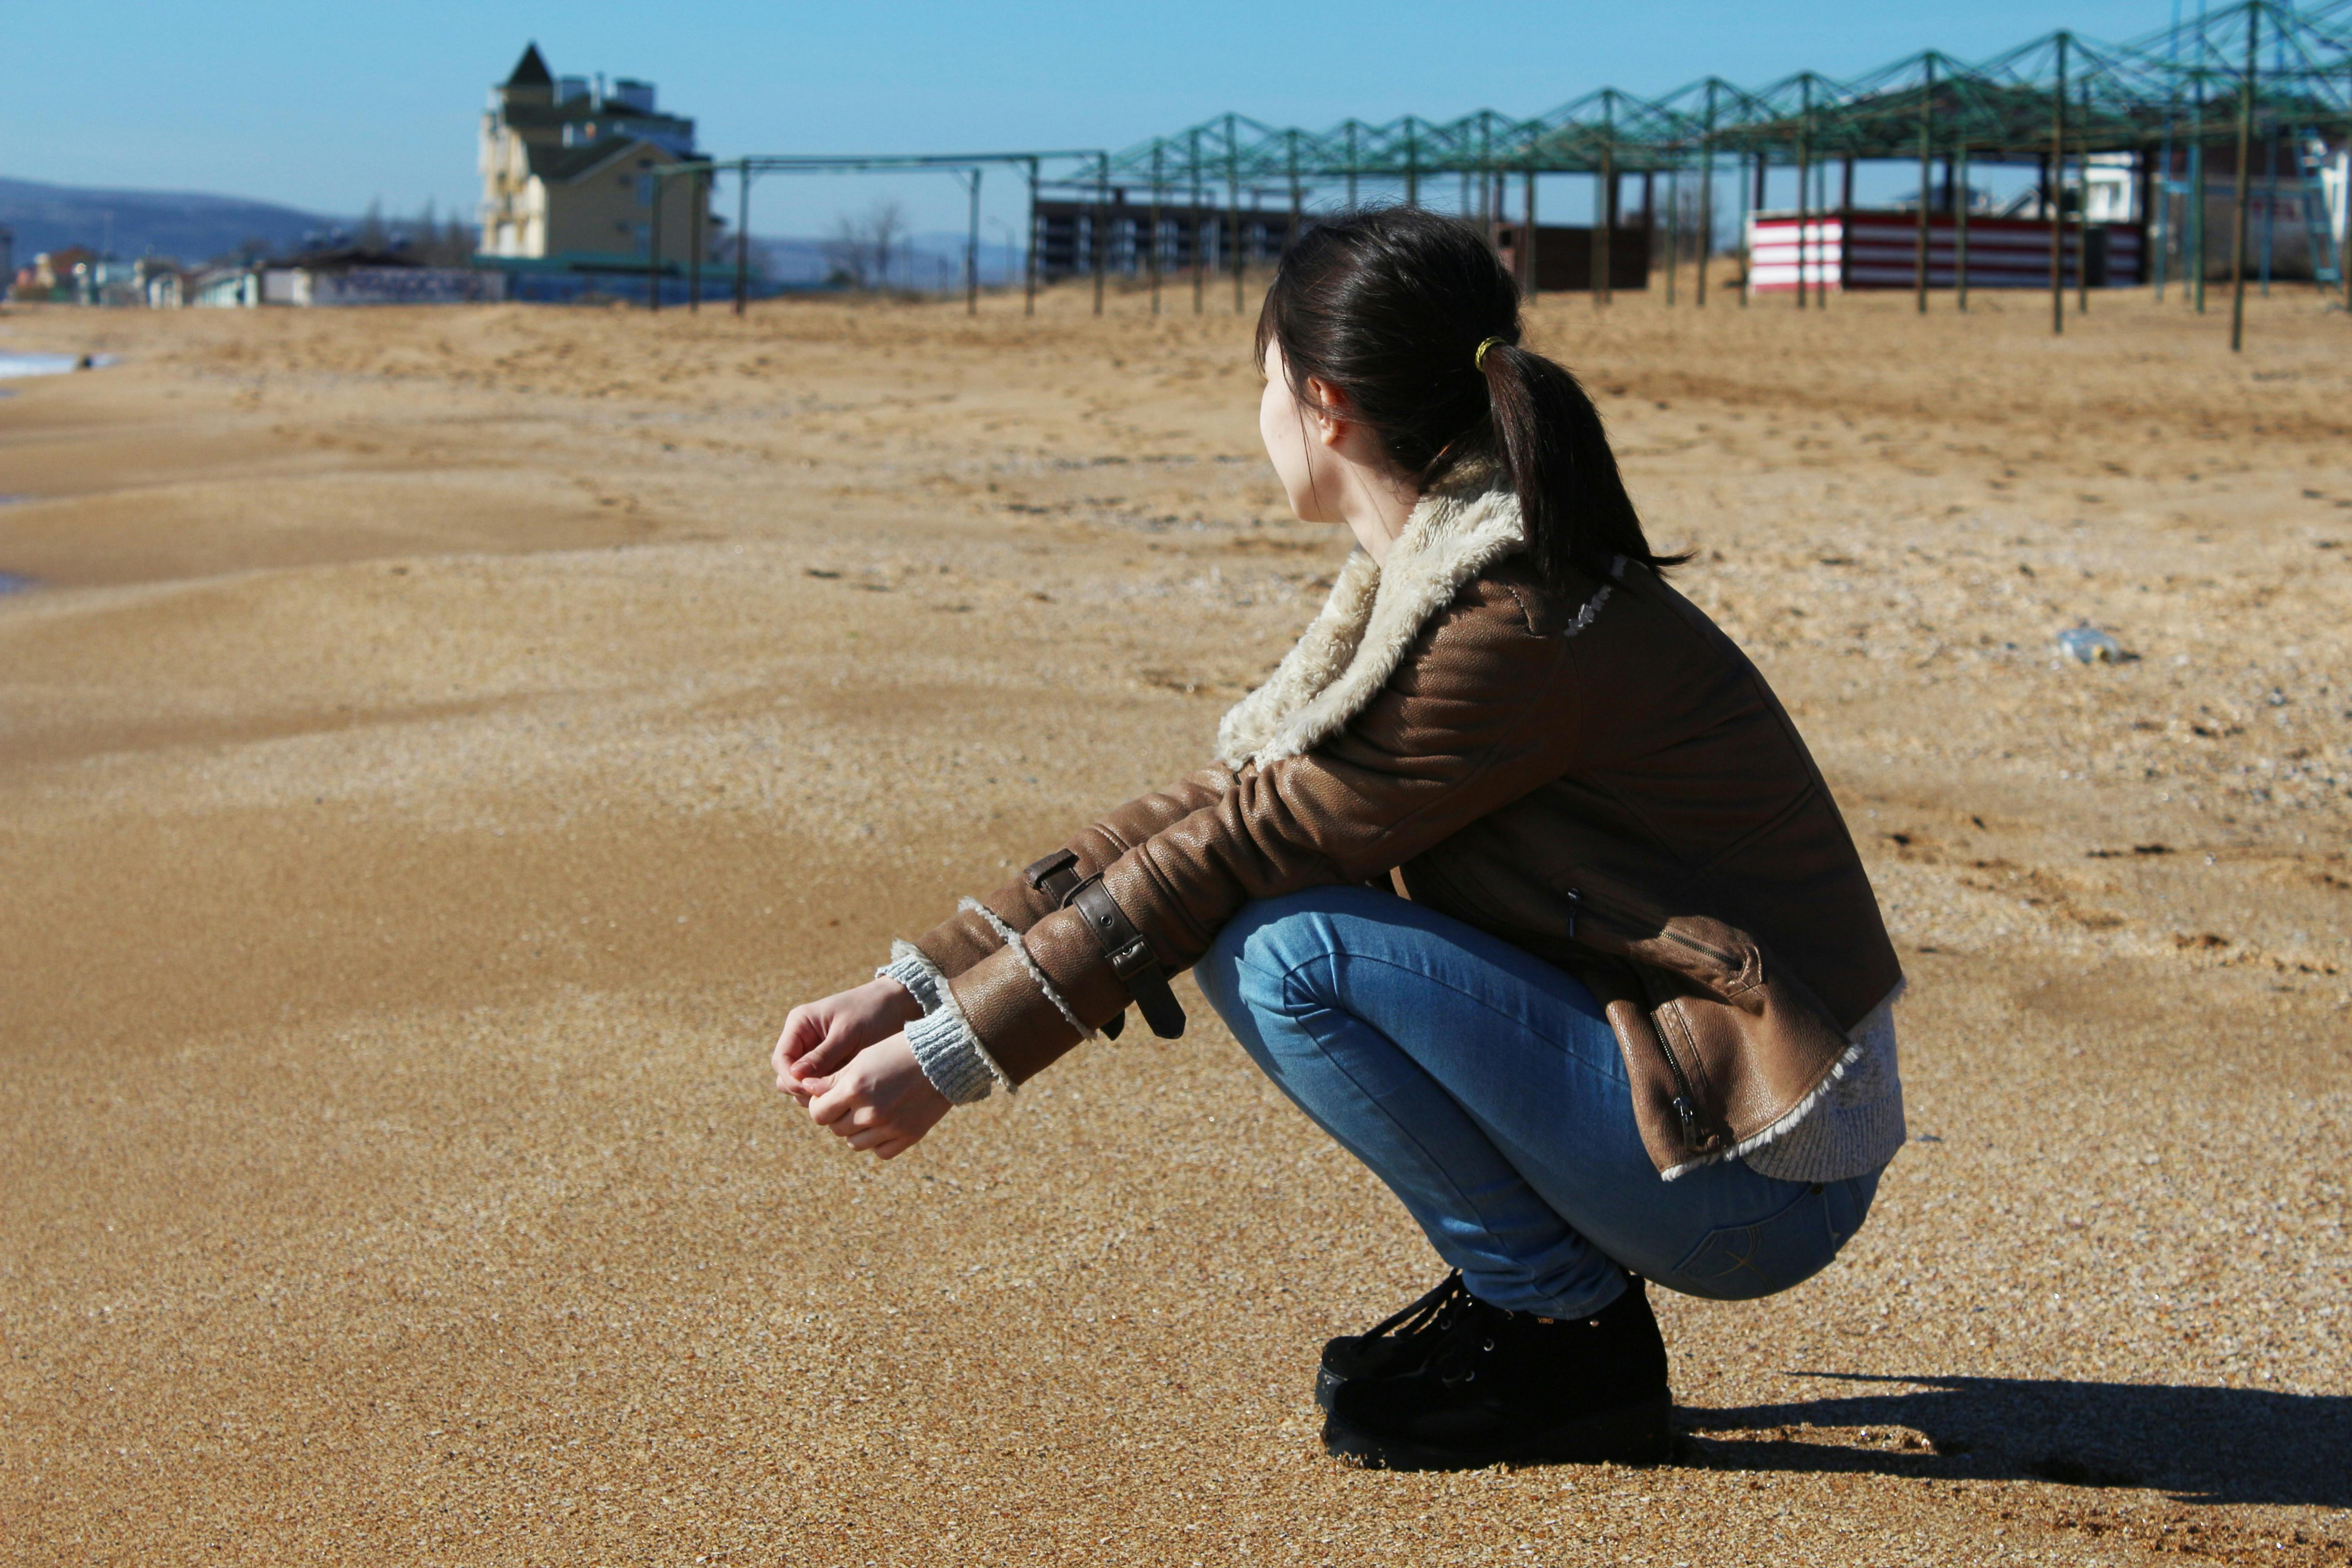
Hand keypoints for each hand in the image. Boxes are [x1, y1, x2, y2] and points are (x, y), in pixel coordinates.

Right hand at [774, 977, 922, 1098]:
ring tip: (842, 1090)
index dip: (792, 1079)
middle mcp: (802, 1039)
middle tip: (830, 1094)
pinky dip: (829, 1090)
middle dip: (803, 1089)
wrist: (899, 1004)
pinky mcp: (830, 1064)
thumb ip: (822, 1055)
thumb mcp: (847, 1033)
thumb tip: (795, 1076)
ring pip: (802, 1084)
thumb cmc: (873, 1011)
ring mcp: (815, 1053)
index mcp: (800, 1024)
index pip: (781, 1060)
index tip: (813, 1090)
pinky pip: (821, 1084)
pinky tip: (848, 1089)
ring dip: (817, 1092)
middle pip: (787, 1076)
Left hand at [804, 1033, 950, 1159]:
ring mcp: (890, 1127)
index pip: (819, 1113)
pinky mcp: (908, 1136)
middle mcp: (870, 1111)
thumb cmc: (897, 1051)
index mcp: (854, 1088)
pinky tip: (884, 1123)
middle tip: (850, 1102)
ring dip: (855, 1131)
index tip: (828, 1098)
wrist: (942, 1058)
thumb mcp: (862, 1058)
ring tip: (867, 1112)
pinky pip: (879, 1152)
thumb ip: (833, 1078)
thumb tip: (806, 1090)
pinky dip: (877, 1141)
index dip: (820, 1106)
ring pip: (855, 1143)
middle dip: (838, 1116)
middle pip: (836, 1129)